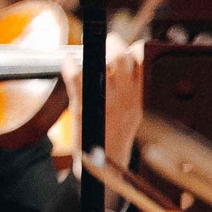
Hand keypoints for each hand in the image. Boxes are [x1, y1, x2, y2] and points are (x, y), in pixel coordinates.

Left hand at [59, 34, 145, 172]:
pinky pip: (75, 77)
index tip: (126, 48)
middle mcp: (124, 97)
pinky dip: (69, 65)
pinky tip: (68, 63)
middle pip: (120, 55)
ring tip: (87, 55)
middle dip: (112, 43)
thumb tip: (127, 57)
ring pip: (100, 62)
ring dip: (92, 52)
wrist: (105, 168)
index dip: (135, 47)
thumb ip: (132, 86)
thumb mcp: (133, 110)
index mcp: (138, 96)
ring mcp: (103, 101)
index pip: (143, 59)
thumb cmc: (116, 134)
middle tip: (104, 46)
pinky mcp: (81, 106)